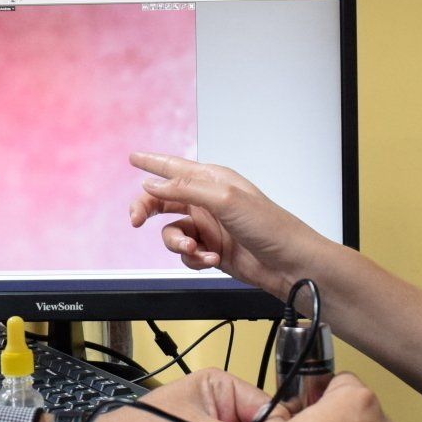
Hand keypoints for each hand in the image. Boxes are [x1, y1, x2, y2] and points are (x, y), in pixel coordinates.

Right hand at [127, 153, 325, 297]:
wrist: (288, 264)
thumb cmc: (269, 226)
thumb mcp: (225, 199)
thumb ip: (185, 189)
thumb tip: (153, 183)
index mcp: (212, 180)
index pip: (174, 167)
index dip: (152, 162)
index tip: (133, 158)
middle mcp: (208, 201)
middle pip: (163, 200)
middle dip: (147, 210)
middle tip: (136, 220)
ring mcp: (209, 227)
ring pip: (172, 232)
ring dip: (178, 243)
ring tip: (195, 248)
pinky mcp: (211, 250)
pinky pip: (186, 254)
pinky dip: (194, 259)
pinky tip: (210, 259)